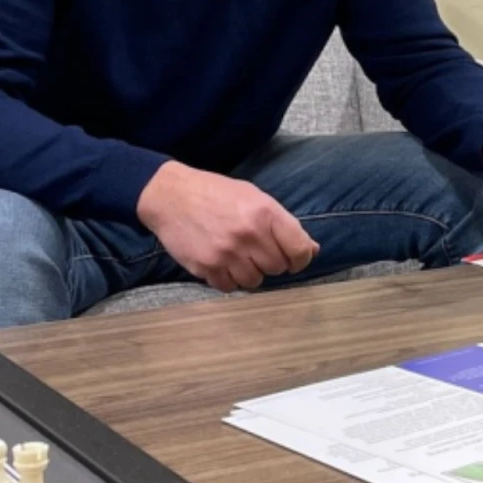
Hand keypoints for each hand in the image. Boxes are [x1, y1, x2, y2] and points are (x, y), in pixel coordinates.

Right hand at [136, 161, 318, 291]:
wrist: (170, 195)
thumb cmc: (216, 194)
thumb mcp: (255, 197)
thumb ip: (284, 224)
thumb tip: (312, 250)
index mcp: (265, 213)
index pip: (300, 250)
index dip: (301, 259)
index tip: (293, 260)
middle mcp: (249, 234)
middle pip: (277, 268)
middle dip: (270, 262)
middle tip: (256, 251)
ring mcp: (227, 253)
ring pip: (254, 281)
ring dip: (250, 273)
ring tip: (237, 256)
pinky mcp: (206, 267)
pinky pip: (229, 287)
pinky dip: (228, 280)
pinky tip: (222, 263)